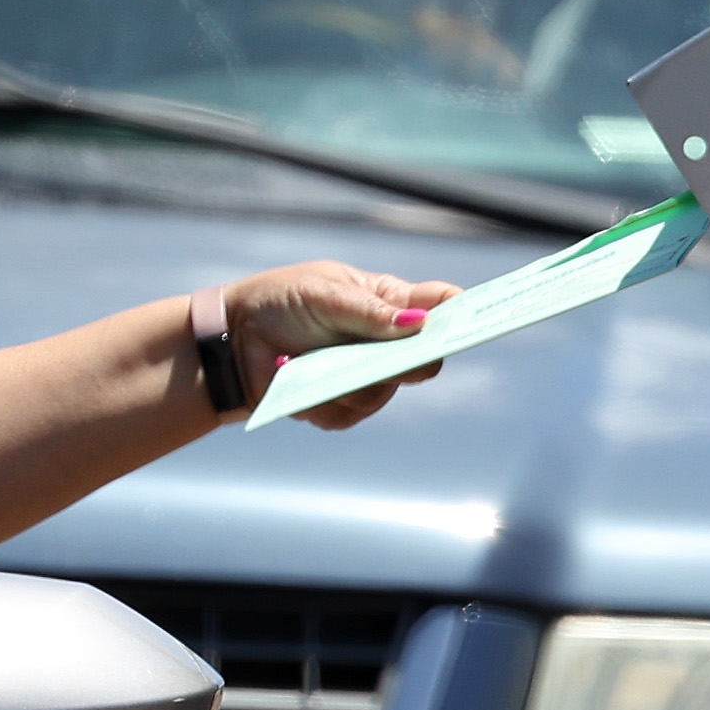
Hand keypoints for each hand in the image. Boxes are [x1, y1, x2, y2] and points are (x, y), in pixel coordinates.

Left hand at [223, 261, 459, 429]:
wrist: (232, 339)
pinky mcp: (337, 406)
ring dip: (353, 381)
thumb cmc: (281, 302)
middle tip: (396, 357)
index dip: (462, 313)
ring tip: (317, 361)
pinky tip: (296, 378)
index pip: (439, 306)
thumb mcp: (325, 294)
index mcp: (388, 303)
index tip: (477, 317)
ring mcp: (362, 377)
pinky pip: (347, 415)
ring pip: (384, 393)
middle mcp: (383, 343)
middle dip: (412, 360)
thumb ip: (370, 312)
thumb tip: (417, 326)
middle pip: (423, 361)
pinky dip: (323, 400)